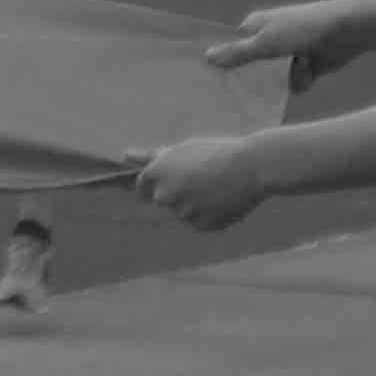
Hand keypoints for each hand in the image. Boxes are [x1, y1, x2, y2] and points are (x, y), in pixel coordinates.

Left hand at [135, 134, 275, 229]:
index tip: (172, 182)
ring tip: (216, 188)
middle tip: (201, 182)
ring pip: (183, 213)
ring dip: (195, 206)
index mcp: (155, 173)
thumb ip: (152, 157)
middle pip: (162, 202)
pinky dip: (210, 216)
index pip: (142, 188)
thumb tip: (125, 155)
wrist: (250, 167)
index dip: (156, 185)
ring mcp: (182, 212)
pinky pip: (200, 224)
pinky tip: (224, 201)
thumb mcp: (182, 150)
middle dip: (176, 195)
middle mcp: (164, 194)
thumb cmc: (215, 153)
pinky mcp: (202, 225)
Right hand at [204, 0, 366, 88]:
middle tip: (249, 93)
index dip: (224, 64)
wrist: (347, 30)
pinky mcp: (305, 67)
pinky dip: (302, 79)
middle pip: (251, 68)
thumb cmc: (302, 29)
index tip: (216, 82)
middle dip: (257, 78)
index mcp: (253, 27)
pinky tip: (311, 69)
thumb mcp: (265, 43)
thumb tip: (206, 57)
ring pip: (274, 80)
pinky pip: (293, 84)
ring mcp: (287, 55)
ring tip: (300, 65)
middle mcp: (268, 41)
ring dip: (286, 78)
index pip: (230, 48)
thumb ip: (237, 53)